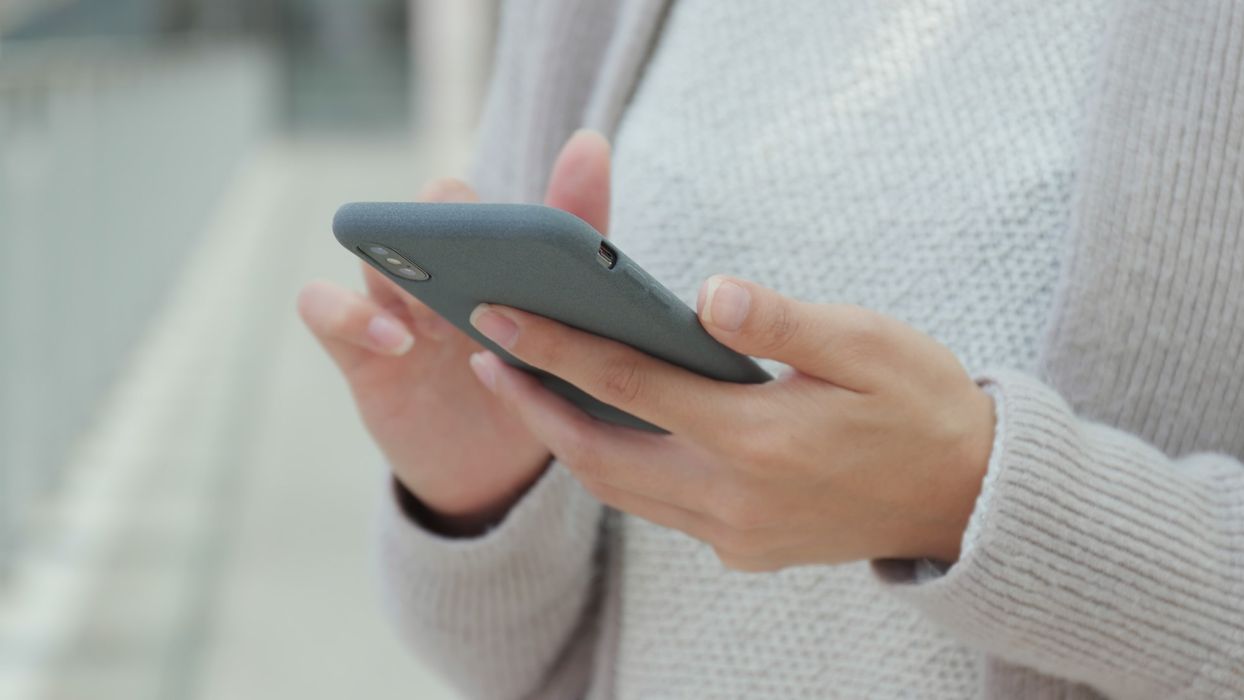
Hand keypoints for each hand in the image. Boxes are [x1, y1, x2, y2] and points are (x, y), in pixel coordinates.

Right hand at [297, 131, 612, 534]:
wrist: (497, 470)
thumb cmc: (537, 386)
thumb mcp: (571, 330)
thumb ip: (582, 251)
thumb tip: (592, 147)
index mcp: (501, 255)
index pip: (510, 198)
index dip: (519, 193)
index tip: (558, 195)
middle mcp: (446, 266)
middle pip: (435, 206)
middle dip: (454, 219)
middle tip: (483, 264)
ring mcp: (397, 305)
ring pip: (376, 248)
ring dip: (407, 266)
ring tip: (441, 309)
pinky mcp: (360, 352)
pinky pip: (324, 308)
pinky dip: (352, 314)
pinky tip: (400, 343)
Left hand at [465, 276, 994, 566]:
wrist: (968, 497)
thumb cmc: (922, 404)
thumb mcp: (868, 344)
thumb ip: (781, 321)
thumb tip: (706, 296)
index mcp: (758, 438)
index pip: (629, 386)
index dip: (554, 348)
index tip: (496, 317)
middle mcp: (735, 498)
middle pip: (601, 455)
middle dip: (534, 407)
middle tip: (486, 357)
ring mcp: (737, 534)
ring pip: (622, 492)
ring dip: (569, 442)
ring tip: (529, 389)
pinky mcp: (745, 550)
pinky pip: (660, 510)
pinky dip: (620, 469)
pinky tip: (608, 427)